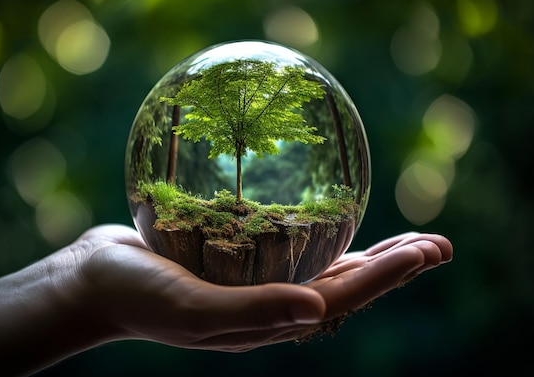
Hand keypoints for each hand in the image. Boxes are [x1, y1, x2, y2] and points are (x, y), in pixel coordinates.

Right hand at [71, 225, 452, 351]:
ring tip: (404, 237)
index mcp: (270, 320)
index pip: (345, 296)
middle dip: (395, 266)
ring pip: (325, 262)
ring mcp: (256, 281)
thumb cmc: (138, 296)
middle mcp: (271, 303)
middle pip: (347, 282)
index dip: (390, 275)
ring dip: (368, 251)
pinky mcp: (237, 258)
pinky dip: (319, 230)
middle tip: (437, 243)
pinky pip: (290, 242)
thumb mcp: (192, 309)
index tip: (431, 250)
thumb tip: (321, 311)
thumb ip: (254, 313)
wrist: (95, 281)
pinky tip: (329, 214)